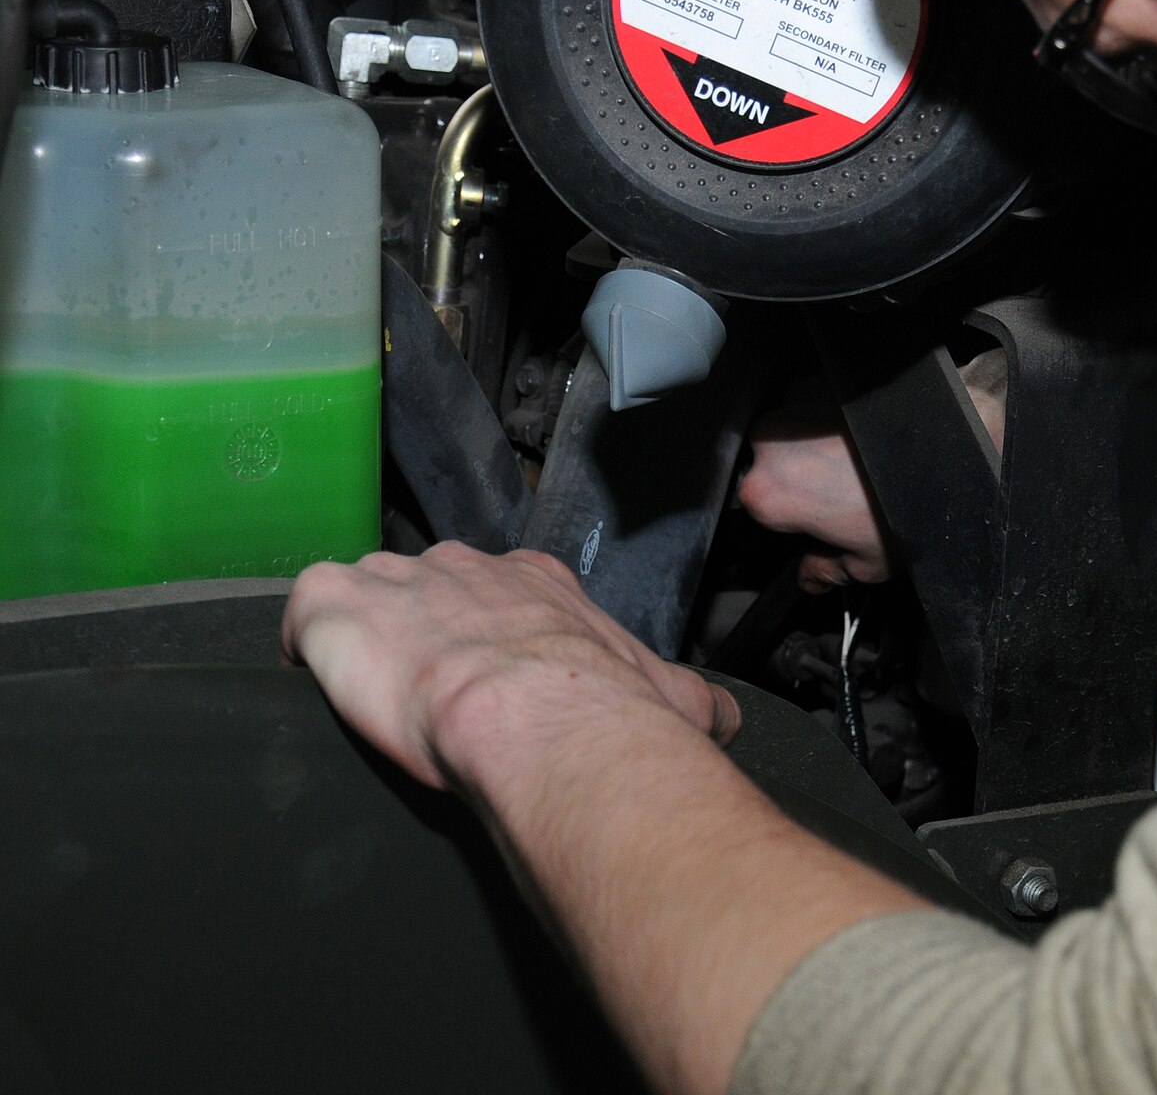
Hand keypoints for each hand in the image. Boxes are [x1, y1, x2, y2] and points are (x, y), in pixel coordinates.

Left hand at [282, 541, 739, 791]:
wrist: (535, 718)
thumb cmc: (603, 711)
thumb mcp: (671, 698)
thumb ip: (691, 699)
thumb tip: (725, 719)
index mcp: (536, 584)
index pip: (503, 591)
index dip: (492, 634)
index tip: (493, 678)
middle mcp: (466, 566)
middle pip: (431, 588)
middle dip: (426, 634)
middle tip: (432, 699)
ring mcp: (397, 578)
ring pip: (368, 593)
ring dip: (366, 638)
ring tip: (370, 699)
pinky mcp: (336, 604)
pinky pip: (304, 611)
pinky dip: (303, 644)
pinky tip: (313, 684)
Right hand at [738, 363, 1007, 592]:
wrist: (949, 449)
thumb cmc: (904, 509)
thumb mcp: (866, 562)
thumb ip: (825, 571)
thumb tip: (808, 578)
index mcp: (766, 494)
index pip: (757, 509)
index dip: (787, 517)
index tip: (813, 519)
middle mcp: (768, 441)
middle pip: (766, 462)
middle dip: (795, 474)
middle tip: (838, 487)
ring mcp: (793, 401)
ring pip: (787, 428)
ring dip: (808, 442)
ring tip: (852, 459)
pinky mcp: (819, 375)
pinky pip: (810, 400)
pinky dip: (826, 417)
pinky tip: (857, 432)